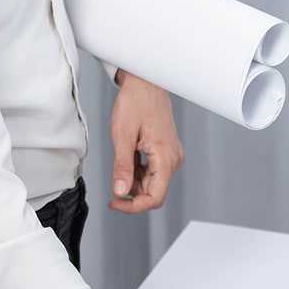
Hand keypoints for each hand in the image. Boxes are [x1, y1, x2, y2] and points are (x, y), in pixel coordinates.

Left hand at [108, 71, 184, 213]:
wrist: (145, 82)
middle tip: (115, 176)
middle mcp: (173, 159)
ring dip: (134, 178)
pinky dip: (138, 169)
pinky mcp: (167, 150)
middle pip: (153, 191)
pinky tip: (130, 154)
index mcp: (165, 158)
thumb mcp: (123, 136)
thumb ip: (123, 167)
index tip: (115, 203)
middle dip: (132, 190)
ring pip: (152, 182)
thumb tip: (120, 192)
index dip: (133, 206)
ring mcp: (171, 155)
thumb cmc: (136, 102)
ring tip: (123, 156)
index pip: (155, 198)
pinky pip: (153, 170)